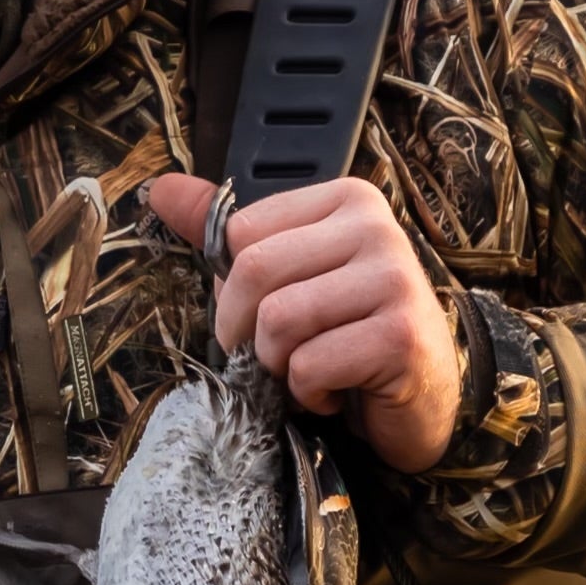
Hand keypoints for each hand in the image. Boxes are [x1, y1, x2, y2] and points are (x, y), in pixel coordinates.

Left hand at [144, 173, 462, 473]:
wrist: (422, 395)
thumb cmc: (351, 333)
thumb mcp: (291, 275)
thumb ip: (231, 234)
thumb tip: (163, 189)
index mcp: (348, 200)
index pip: (243, 231)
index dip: (233, 288)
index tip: (266, 313)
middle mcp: (377, 228)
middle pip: (254, 271)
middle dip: (247, 331)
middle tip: (278, 354)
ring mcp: (394, 280)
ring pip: (278, 320)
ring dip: (279, 365)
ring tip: (312, 370)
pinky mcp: (400, 337)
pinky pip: (310, 366)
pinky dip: (310, 394)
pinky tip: (340, 391)